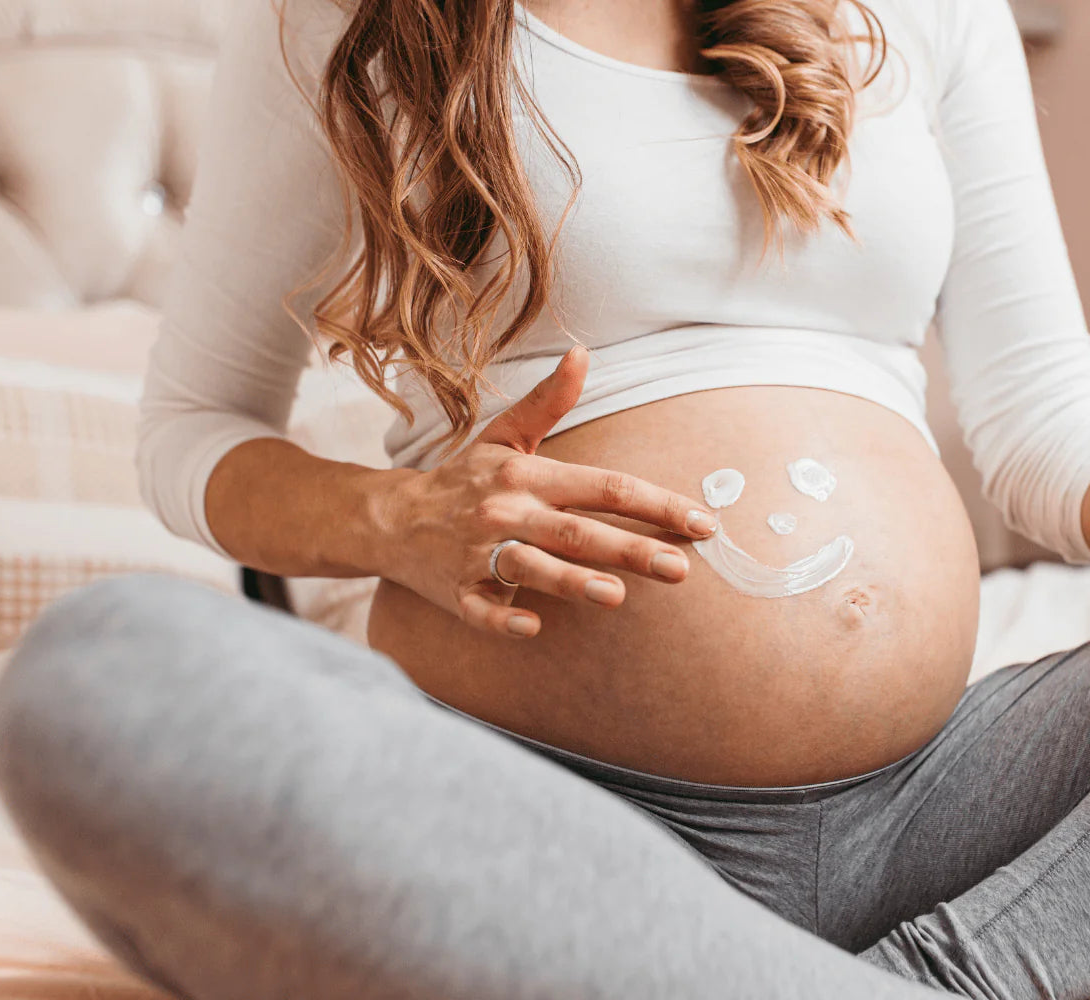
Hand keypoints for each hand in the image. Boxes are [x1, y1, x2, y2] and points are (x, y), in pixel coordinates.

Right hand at [378, 345, 716, 637]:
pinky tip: (531, 626)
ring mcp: (477, 553)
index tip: (702, 523)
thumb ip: (550, 402)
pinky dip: (504, 617)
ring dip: (572, 581)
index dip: (656, 504)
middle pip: (578, 531)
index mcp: (527, 476)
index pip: (604, 487)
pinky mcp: (455, 591)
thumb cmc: (463, 480)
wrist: (388, 519)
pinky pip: (480, 609)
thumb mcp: (505, 437)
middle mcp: (506, 512)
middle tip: (681, 569)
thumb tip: (583, 354)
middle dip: (631, 549)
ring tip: (617, 596)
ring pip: (530, 567)